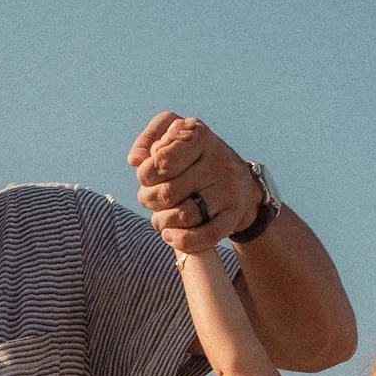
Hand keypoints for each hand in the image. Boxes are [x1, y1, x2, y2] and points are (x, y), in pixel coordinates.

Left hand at [130, 111, 258, 252]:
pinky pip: (206, 235)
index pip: (161, 161)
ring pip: (184, 215)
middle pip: (169, 192)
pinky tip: (169, 235)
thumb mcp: (174, 135)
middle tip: (149, 200)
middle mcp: (217, 161)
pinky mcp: (233, 215)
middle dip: (149, 199)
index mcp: (199, 136)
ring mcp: (228, 190)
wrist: (240, 181)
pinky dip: (182, 240)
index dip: (145, 175)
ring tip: (158, 218)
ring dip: (161, 221)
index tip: (146, 178)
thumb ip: (149, 139)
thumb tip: (135, 160)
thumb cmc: (196, 157)